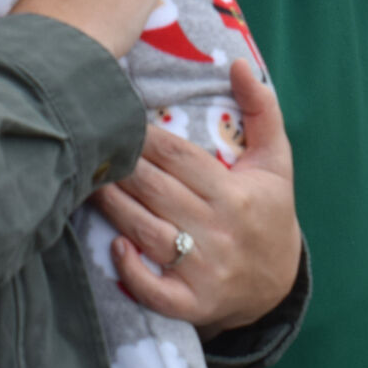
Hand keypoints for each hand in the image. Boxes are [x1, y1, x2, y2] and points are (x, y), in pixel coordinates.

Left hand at [93, 61, 300, 333]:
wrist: (277, 286)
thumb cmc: (269, 210)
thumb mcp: (276, 160)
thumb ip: (261, 108)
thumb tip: (236, 63)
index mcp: (237, 194)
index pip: (179, 157)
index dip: (144, 136)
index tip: (117, 117)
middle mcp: (221, 232)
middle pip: (155, 190)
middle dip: (121, 166)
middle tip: (90, 144)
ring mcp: (206, 271)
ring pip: (147, 232)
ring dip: (113, 206)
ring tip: (89, 182)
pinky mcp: (193, 304)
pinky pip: (155, 290)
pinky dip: (132, 270)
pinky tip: (114, 245)